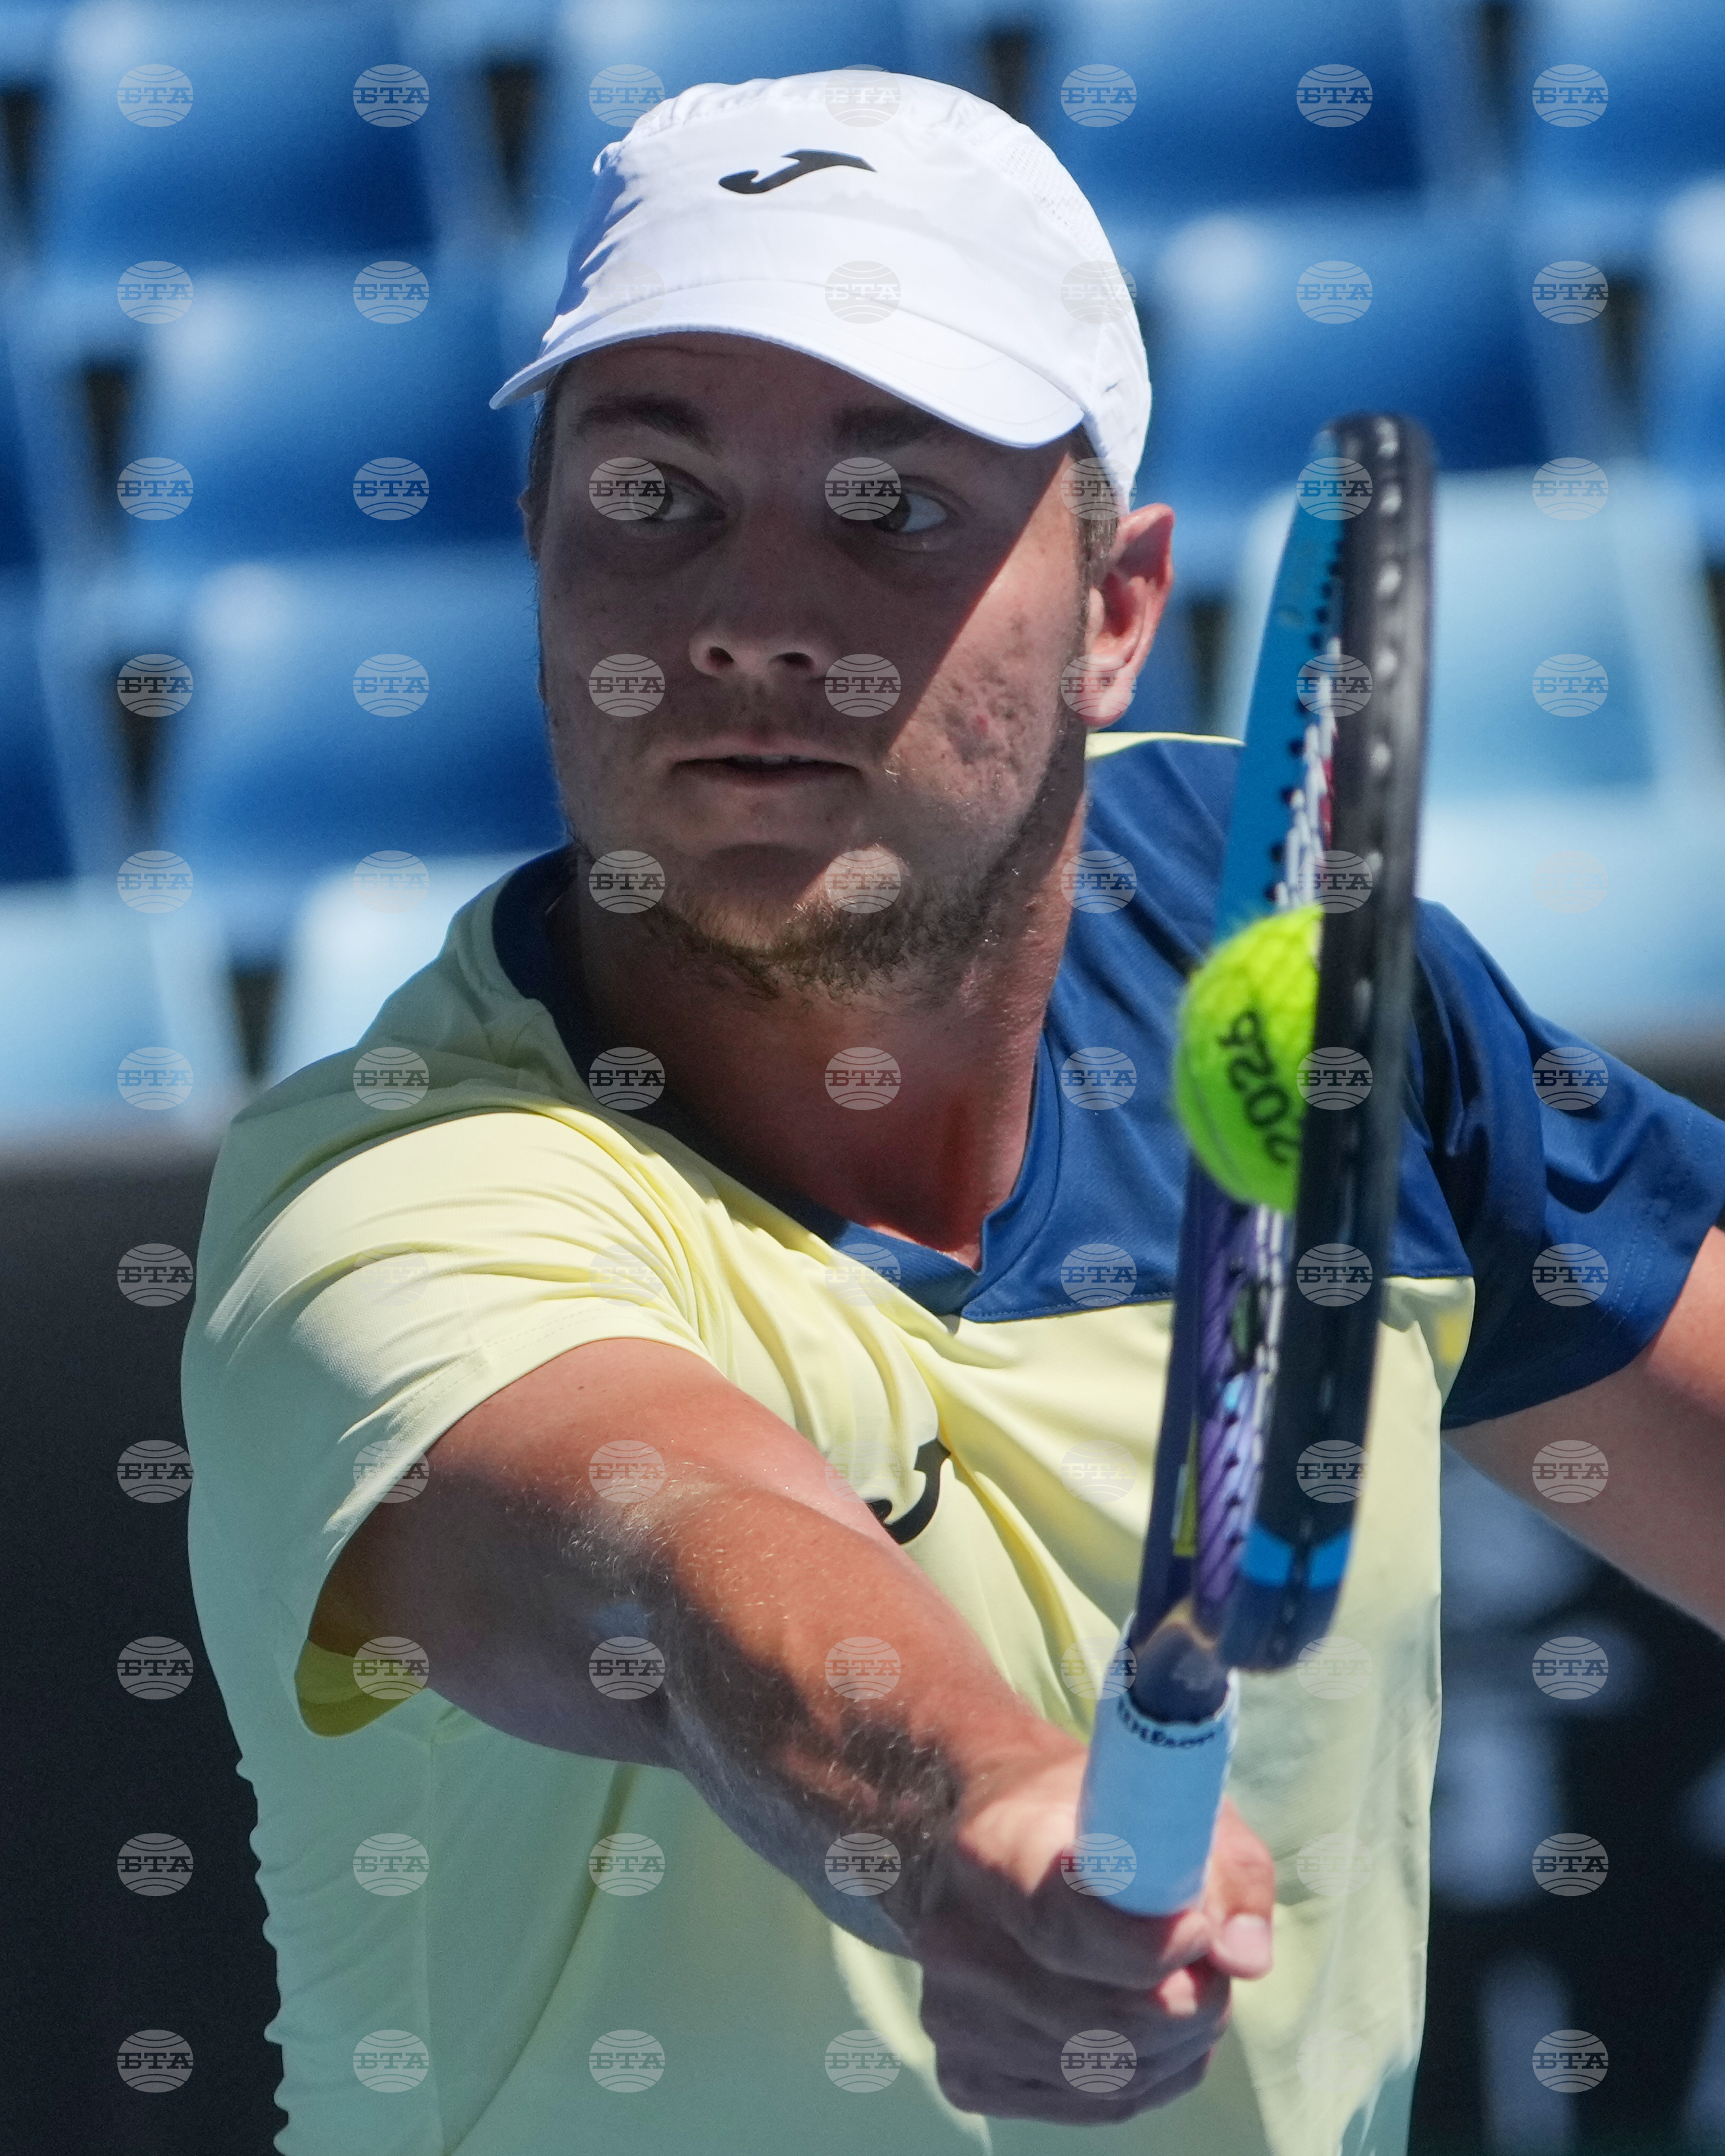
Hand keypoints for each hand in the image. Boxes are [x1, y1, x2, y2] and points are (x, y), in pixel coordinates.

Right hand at [902, 1740, 1274, 2123]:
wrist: (995, 1841)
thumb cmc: (1092, 1814)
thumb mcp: (1167, 1804)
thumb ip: (1222, 1870)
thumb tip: (1241, 1956)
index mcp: (990, 1851)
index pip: (1062, 1926)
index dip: (1145, 1946)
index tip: (1199, 1930)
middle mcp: (956, 1940)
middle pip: (1101, 2017)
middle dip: (1189, 2002)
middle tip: (1212, 1963)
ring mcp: (954, 2016)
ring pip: (1106, 2074)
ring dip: (1176, 2043)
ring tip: (1186, 1986)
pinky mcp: (967, 2073)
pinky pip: (1090, 2103)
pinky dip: (1146, 2074)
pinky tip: (1152, 2025)